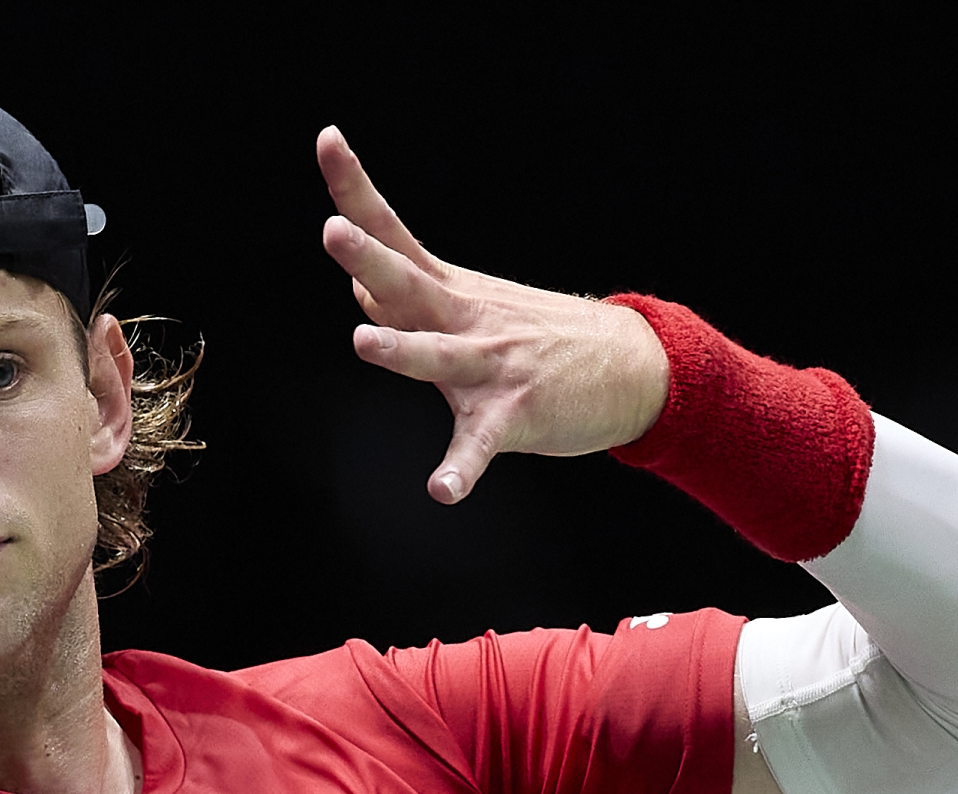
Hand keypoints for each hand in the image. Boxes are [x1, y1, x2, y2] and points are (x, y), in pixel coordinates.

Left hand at [317, 126, 668, 503]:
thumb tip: (359, 288)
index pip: (393, 232)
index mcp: (448, 291)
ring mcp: (490, 366)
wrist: (632, 369)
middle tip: (332, 230)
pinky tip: (441, 490)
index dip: (356, 190)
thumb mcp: (470, 308)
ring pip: (438, 356)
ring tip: (363, 339)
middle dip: (367, 258)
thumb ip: (411, 299)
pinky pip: (479, 445)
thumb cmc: (535, 338)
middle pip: (407, 282)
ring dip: (401, 348)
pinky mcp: (513, 415)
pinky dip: (460, 468)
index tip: (326, 138)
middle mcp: (465, 319)